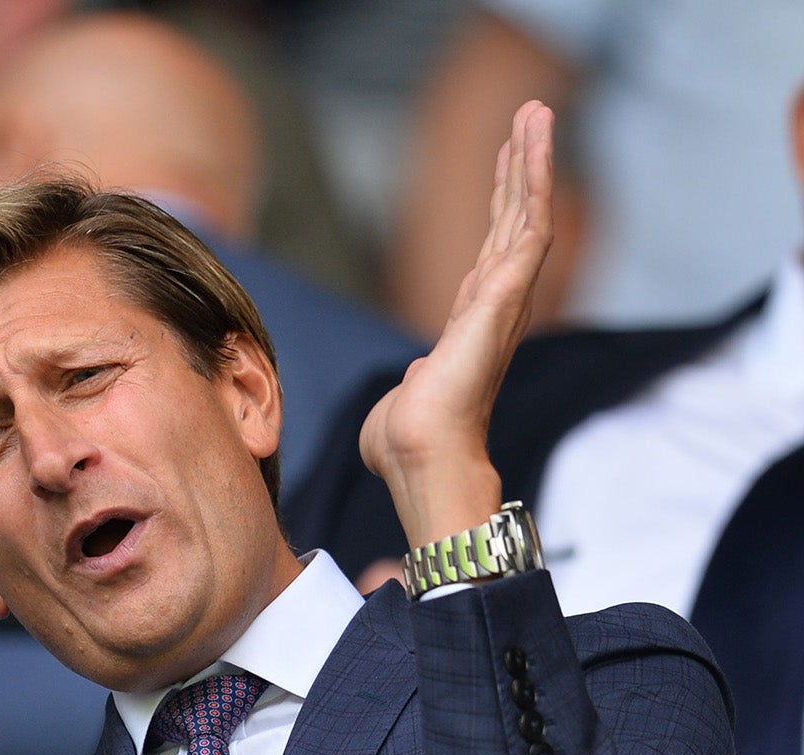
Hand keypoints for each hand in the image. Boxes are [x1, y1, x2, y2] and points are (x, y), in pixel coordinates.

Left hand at [361, 101, 554, 548]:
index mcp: (470, 324)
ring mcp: (504, 299)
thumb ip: (414, 381)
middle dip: (520, 169)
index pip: (490, 252)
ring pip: (525, 214)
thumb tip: (415, 378)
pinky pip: (527, 226)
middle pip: (512, 222)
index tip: (504, 165)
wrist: (418, 454)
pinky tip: (535, 142)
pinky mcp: (505, 296)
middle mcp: (494, 306)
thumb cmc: (405, 442)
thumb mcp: (404, 399)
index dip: (499, 207)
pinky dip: (533, 181)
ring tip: (537, 111)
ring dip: (532, 161)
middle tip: (530, 118)